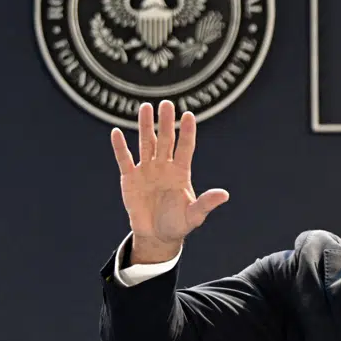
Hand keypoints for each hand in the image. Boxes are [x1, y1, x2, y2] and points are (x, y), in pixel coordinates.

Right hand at [110, 100, 228, 262]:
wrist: (157, 236)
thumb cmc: (178, 224)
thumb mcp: (194, 216)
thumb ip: (206, 203)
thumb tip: (225, 194)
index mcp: (181, 172)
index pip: (186, 147)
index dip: (187, 132)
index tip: (189, 115)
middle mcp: (164, 166)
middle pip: (166, 139)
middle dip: (166, 122)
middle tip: (166, 104)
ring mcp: (147, 170)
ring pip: (146, 143)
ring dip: (145, 126)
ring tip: (144, 107)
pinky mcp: (130, 178)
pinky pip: (124, 160)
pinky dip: (120, 147)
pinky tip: (116, 132)